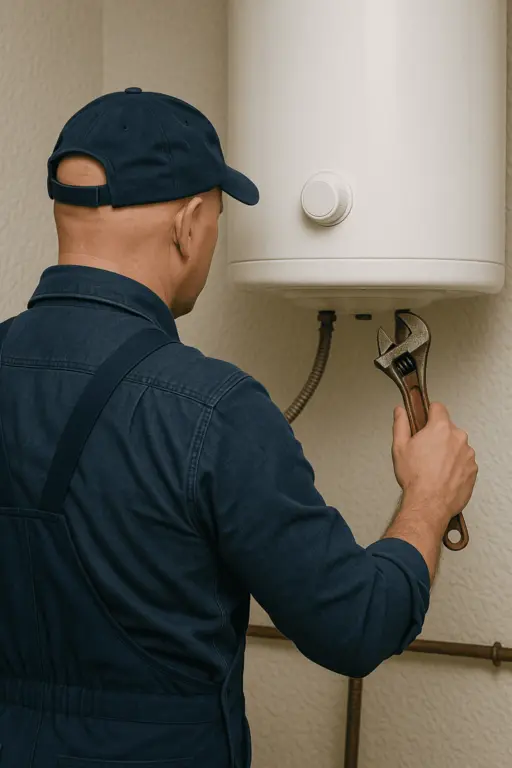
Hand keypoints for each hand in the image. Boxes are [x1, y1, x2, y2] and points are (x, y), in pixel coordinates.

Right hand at [392, 402, 477, 530]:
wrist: (429, 503)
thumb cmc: (415, 477)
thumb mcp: (399, 447)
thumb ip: (401, 424)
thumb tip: (400, 411)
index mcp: (440, 428)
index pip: (438, 408)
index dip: (428, 413)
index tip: (424, 420)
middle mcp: (458, 438)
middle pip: (448, 428)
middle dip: (437, 435)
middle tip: (424, 450)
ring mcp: (468, 454)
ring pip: (457, 445)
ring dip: (448, 451)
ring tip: (434, 466)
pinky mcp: (473, 469)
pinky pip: (463, 461)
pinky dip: (455, 465)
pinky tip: (443, 475)